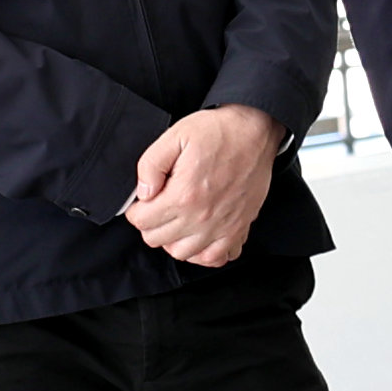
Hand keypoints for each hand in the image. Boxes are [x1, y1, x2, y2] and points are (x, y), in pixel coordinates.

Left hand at [123, 104, 282, 267]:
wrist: (255, 132)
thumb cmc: (219, 132)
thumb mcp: (175, 136)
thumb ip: (150, 165)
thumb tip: (143, 192)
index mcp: (183, 195)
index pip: (142, 222)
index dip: (136, 210)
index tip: (142, 202)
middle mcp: (202, 217)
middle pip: (157, 240)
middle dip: (151, 224)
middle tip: (158, 207)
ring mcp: (222, 227)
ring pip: (182, 253)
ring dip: (173, 239)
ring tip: (176, 220)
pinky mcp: (238, 228)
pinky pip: (216, 258)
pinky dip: (204, 253)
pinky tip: (200, 236)